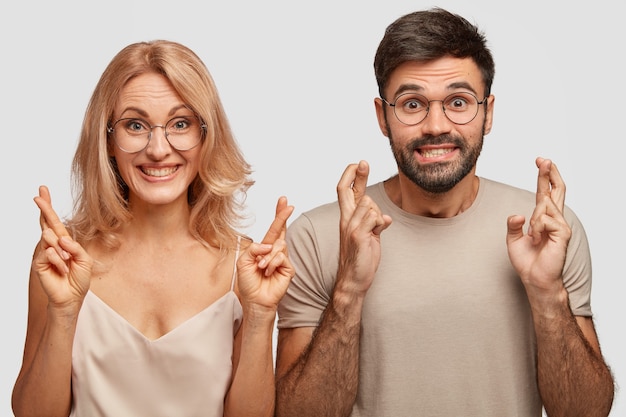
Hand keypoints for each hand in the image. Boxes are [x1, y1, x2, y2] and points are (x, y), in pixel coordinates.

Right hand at [32, 186, 92, 309]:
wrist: (72, 297)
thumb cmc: (79, 279)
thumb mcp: (84, 260)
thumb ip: (75, 248)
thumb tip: (61, 238)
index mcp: (64, 241)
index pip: (54, 221)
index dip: (48, 207)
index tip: (42, 191)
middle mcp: (52, 245)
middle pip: (46, 222)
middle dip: (44, 208)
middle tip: (37, 196)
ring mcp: (45, 253)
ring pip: (50, 239)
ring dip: (62, 251)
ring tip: (67, 263)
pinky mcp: (39, 263)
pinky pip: (50, 253)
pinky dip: (59, 261)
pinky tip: (62, 270)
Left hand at [236, 196, 294, 312]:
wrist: (255, 301)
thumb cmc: (248, 283)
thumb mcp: (242, 262)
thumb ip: (253, 249)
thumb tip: (268, 245)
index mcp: (264, 248)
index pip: (273, 229)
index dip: (279, 215)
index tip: (283, 201)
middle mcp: (275, 252)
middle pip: (281, 230)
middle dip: (283, 216)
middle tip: (289, 205)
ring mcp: (282, 260)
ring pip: (279, 246)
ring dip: (267, 257)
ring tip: (261, 268)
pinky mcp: (288, 269)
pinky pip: (281, 258)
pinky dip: (272, 263)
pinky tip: (268, 272)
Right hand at [336, 160, 391, 294]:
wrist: (353, 281)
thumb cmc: (361, 259)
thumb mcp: (368, 236)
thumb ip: (373, 223)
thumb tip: (384, 217)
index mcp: (347, 218)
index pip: (344, 191)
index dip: (350, 176)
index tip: (358, 164)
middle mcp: (346, 220)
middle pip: (347, 191)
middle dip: (356, 174)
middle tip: (363, 161)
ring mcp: (351, 227)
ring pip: (368, 204)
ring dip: (377, 214)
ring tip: (375, 230)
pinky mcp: (358, 236)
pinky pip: (374, 217)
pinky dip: (381, 223)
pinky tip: (379, 233)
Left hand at [506, 157, 571, 299]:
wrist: (534, 279)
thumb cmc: (527, 261)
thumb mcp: (513, 239)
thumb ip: (513, 225)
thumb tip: (518, 215)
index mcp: (543, 218)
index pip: (545, 192)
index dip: (544, 177)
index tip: (540, 161)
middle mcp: (554, 219)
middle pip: (556, 190)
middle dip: (550, 173)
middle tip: (544, 160)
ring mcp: (560, 226)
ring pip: (545, 206)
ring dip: (535, 218)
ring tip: (533, 235)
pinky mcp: (563, 234)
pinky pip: (546, 220)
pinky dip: (537, 227)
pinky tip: (537, 238)